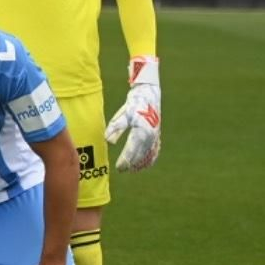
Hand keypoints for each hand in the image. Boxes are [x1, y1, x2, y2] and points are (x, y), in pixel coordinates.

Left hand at [106, 56, 161, 171]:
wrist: (149, 94)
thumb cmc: (134, 103)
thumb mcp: (123, 114)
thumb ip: (116, 128)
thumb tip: (108, 140)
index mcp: (141, 131)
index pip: (132, 150)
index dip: (125, 160)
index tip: (119, 167)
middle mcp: (150, 136)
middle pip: (140, 154)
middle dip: (132, 163)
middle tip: (123, 170)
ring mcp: (155, 135)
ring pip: (149, 153)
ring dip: (142, 162)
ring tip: (134, 170)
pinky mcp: (157, 133)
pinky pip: (155, 149)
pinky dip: (151, 157)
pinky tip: (147, 163)